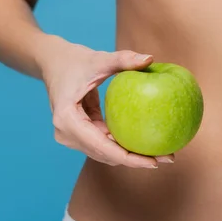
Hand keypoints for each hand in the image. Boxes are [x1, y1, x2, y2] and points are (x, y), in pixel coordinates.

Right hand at [39, 38, 173, 168]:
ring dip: (132, 155)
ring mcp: (71, 136)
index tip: (154, 162)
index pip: (102, 146)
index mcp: (68, 120)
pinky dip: (124, 144)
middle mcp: (67, 133)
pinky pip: (105, 143)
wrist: (53, 62)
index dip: (129, 158)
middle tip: (168, 157)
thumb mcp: (99, 59)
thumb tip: (150, 58)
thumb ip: (124, 59)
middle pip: (106, 154)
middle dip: (136, 159)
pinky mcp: (79, 134)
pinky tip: (148, 143)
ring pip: (106, 153)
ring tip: (163, 154)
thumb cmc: (75, 60)